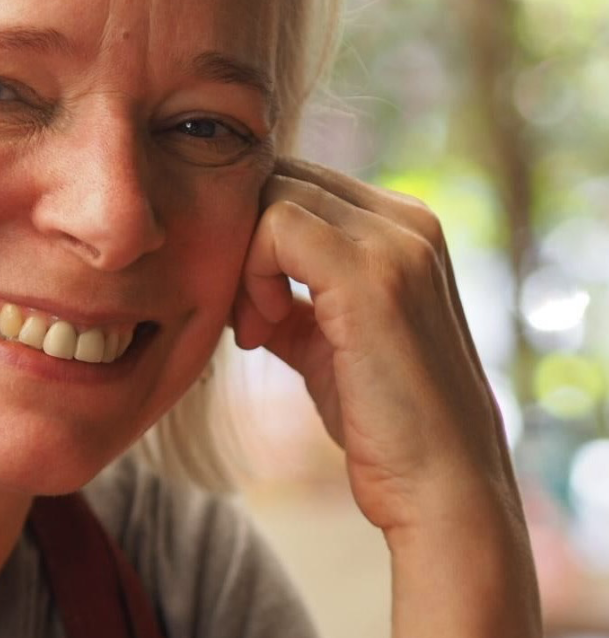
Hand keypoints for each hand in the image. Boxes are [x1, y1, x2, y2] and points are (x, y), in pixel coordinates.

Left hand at [231, 158, 539, 633]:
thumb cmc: (380, 418)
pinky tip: (258, 329)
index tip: (249, 304)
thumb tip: (228, 271)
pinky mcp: (371, 272)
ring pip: (273, 193)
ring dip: (242, 258)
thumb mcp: (323, 338)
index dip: (252, 232)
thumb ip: (285, 295)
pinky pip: (275, 225)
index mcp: (402, 226)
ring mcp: (395, 240)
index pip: (296, 181)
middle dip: (241, 238)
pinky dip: (251, 272)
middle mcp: (407, 218)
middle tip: (244, 316)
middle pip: (279, 177)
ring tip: (253, 326)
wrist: (437, 487)